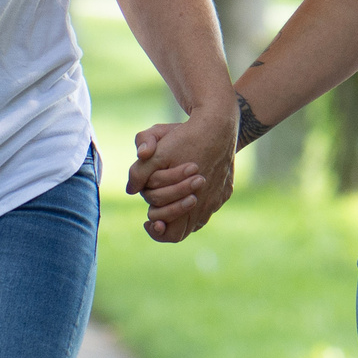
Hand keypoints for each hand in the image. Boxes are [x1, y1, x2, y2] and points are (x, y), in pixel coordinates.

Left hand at [126, 107, 234, 242]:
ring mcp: (219, 198)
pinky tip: (185, 189)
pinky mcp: (226, 189)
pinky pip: (209, 206)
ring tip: (166, 199)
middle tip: (153, 211)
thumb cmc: (184, 137)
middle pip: (183, 230)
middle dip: (165, 219)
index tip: (147, 220)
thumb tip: (131, 190)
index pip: (173, 234)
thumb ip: (139, 172)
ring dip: (180, 212)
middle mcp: (209, 204)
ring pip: (197, 219)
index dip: (157, 232)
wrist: (218, 122)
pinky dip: (195, 203)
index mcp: (192, 200)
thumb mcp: (156, 152)